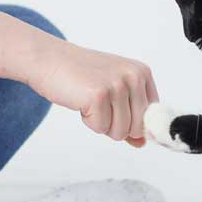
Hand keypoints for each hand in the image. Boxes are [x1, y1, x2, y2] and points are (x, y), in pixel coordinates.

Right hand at [26, 40, 158, 146]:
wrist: (48, 58)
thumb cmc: (80, 75)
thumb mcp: (113, 90)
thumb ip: (131, 116)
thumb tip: (142, 143)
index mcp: (142, 73)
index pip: (152, 117)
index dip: (132, 121)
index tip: (115, 108)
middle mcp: (134, 77)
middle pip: (138, 128)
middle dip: (116, 125)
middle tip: (99, 103)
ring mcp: (118, 85)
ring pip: (120, 132)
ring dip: (101, 123)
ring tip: (90, 100)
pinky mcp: (99, 95)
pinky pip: (100, 128)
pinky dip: (88, 121)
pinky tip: (81, 100)